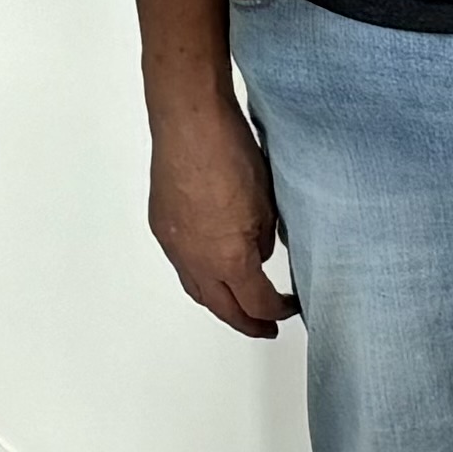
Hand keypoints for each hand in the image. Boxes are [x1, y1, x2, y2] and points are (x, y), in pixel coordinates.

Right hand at [148, 90, 292, 337]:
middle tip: (264, 329)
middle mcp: (195, 259)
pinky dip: (200, 273)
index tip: (290, 307)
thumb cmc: (230, 153)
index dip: (277, 311)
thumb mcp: (267, 203)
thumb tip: (257, 252)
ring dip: (219, 301)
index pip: (256, 302)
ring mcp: (174, 244)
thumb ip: (264, 239)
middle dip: (246, 322)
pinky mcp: (161, 224)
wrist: (190, 123)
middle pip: (222, 307)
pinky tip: (211, 264)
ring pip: (197, 288)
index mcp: (228, 259)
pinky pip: (181, 263)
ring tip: (237, 304)